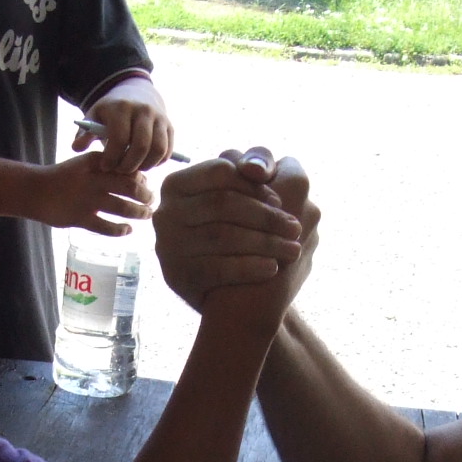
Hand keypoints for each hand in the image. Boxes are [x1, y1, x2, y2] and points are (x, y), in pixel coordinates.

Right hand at [38, 149, 154, 235]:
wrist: (34, 190)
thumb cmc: (63, 177)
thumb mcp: (85, 164)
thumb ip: (107, 168)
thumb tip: (137, 177)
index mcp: (96, 163)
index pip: (127, 168)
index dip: (142, 178)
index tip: (145, 184)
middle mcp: (94, 180)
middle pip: (130, 187)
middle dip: (146, 196)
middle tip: (151, 200)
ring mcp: (87, 200)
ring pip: (123, 207)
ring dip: (139, 212)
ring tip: (146, 214)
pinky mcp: (80, 218)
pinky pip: (106, 227)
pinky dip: (120, 230)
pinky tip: (127, 230)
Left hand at [71, 94, 174, 172]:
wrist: (137, 93)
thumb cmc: (111, 111)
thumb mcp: (94, 116)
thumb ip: (84, 133)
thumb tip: (76, 148)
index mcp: (122, 108)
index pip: (120, 138)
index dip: (112, 157)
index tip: (105, 167)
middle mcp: (144, 111)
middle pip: (141, 146)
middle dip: (129, 165)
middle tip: (119, 171)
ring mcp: (160, 118)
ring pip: (158, 150)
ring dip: (145, 165)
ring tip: (132, 169)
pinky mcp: (170, 127)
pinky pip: (167, 151)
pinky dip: (157, 162)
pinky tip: (143, 163)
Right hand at [152, 150, 307, 313]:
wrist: (227, 295)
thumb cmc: (239, 227)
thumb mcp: (242, 191)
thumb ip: (254, 165)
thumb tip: (257, 169)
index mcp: (177, 184)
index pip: (220, 170)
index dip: (254, 183)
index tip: (280, 199)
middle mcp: (166, 213)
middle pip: (222, 203)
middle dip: (266, 215)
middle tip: (296, 228)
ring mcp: (167, 245)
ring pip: (222, 236)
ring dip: (265, 242)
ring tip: (293, 250)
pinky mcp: (177, 277)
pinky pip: (216, 269)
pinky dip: (249, 267)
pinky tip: (272, 269)